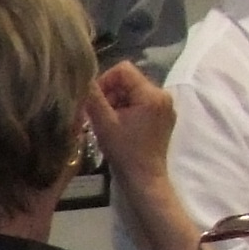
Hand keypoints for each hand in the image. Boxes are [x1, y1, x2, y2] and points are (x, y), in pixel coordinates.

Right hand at [82, 62, 175, 187]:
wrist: (145, 180)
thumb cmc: (124, 153)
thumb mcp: (104, 123)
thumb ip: (93, 97)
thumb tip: (82, 78)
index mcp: (152, 94)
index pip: (123, 69)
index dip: (105, 80)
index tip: (95, 101)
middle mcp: (163, 95)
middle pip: (129, 81)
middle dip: (111, 94)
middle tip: (100, 115)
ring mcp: (166, 107)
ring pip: (134, 92)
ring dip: (118, 103)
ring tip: (109, 123)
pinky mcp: (164, 118)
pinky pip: (142, 103)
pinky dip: (128, 110)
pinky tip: (121, 127)